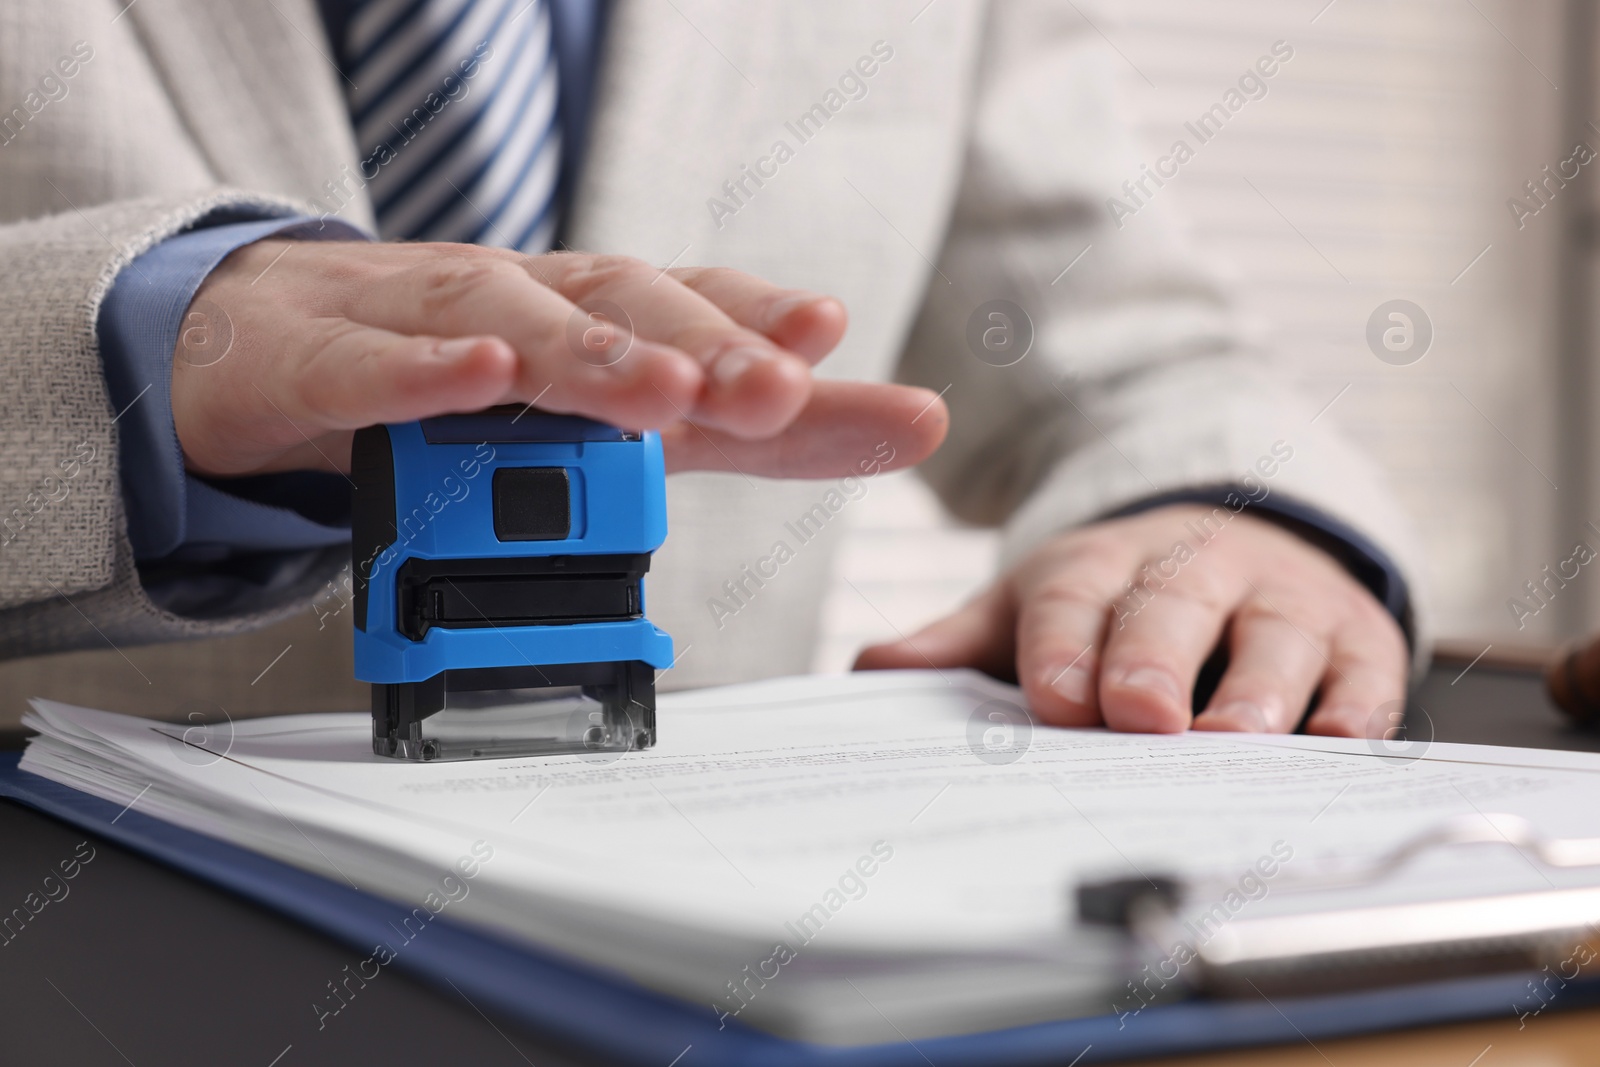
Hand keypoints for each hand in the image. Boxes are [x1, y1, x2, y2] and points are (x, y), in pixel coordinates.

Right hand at [171, 240, 946, 478]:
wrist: (252, 343)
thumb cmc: (430, 365)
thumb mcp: (578, 415)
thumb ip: (698, 434)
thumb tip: (829, 429)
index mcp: (583, 317)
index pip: (697, 313)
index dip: (776, 334)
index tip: (867, 370)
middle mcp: (518, 302)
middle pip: (622, 306)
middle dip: (711, 345)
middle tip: (782, 388)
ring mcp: (413, 321)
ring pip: (508, 316)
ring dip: (593, 353)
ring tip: (668, 393)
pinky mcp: (311, 361)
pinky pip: (367, 364)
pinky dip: (424, 368)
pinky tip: (484, 372)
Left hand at [854, 505, 1407, 736]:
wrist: (1239, 545)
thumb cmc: (1121, 600)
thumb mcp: (1036, 609)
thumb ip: (961, 645)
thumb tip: (871, 673)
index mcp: (1105, 565)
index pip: (1077, 597)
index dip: (1065, 645)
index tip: (1055, 698)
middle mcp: (1199, 570)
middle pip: (1175, 607)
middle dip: (1154, 658)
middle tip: (1138, 714)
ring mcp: (1284, 603)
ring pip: (1275, 640)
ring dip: (1256, 691)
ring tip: (1231, 740)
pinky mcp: (1357, 640)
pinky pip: (1362, 680)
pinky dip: (1352, 715)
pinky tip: (1333, 749)